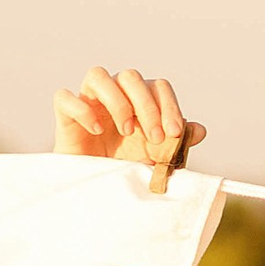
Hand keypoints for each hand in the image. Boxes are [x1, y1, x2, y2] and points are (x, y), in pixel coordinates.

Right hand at [51, 65, 207, 171]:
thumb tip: (200, 130)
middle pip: (131, 76)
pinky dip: (82, 110)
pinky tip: (96, 131)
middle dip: (148, 106)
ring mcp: (88, 101)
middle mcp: (114, 94)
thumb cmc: (124, 169)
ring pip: (98, 75)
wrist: (93, 190)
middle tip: (155, 138)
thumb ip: (176, 144)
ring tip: (126, 131)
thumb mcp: (156, 159)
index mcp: (138, 101)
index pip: (157, 86)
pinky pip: (66, 97)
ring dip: (117, 101)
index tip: (174, 134)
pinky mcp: (65, 115)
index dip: (169, 106)